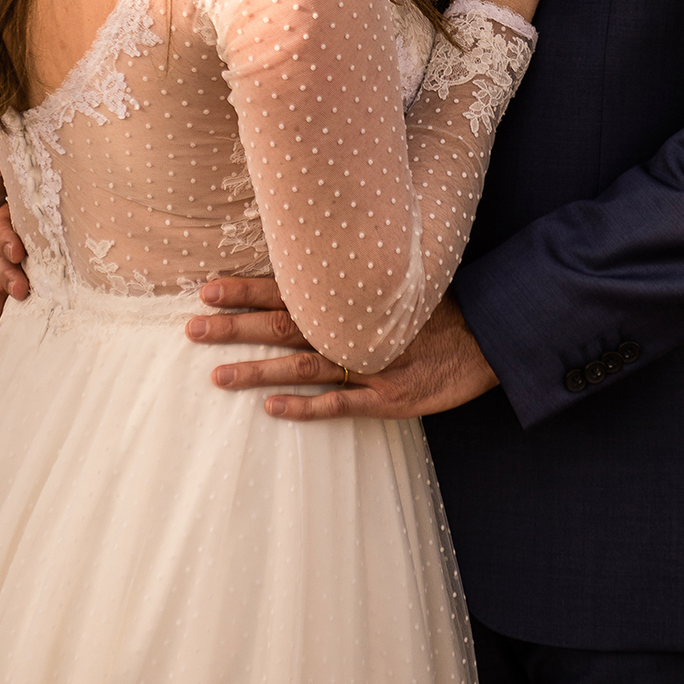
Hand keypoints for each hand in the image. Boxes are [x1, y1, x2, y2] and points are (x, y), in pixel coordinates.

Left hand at [186, 280, 497, 418]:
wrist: (491, 334)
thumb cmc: (438, 306)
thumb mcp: (393, 285)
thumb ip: (350, 285)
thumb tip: (303, 275)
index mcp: (351, 297)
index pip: (288, 288)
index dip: (246, 289)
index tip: (206, 289)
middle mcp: (354, 327)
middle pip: (284, 324)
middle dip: (236, 327)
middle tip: (193, 328)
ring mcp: (370, 364)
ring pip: (302, 366)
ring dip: (257, 370)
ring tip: (217, 376)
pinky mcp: (389, 397)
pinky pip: (340, 404)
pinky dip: (305, 406)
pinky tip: (272, 409)